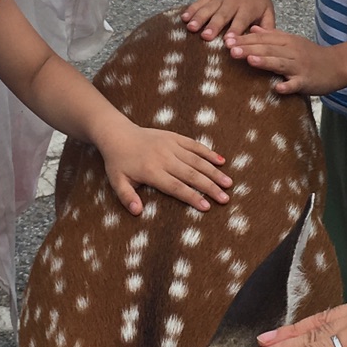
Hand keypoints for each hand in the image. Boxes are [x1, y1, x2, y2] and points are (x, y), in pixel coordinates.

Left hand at [99, 124, 231, 216]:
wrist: (118, 135)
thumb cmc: (119, 163)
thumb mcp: (117, 182)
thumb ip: (127, 197)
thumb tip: (137, 211)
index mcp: (152, 171)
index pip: (176, 187)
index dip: (192, 197)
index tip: (206, 207)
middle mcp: (164, 158)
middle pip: (191, 175)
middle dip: (210, 187)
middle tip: (225, 199)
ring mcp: (171, 146)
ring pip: (197, 160)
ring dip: (214, 172)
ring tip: (228, 183)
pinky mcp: (175, 137)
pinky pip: (195, 145)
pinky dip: (208, 153)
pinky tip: (221, 161)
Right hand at [181, 0, 273, 41]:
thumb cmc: (259, 0)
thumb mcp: (268, 12)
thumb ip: (268, 27)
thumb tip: (266, 42)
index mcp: (248, 9)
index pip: (241, 21)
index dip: (235, 31)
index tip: (228, 41)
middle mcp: (233, 3)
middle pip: (222, 16)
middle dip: (214, 26)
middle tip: (206, 36)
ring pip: (208, 9)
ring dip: (199, 18)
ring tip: (191, 28)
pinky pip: (200, 2)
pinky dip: (191, 9)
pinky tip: (183, 18)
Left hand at [225, 24, 343, 95]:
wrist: (337, 65)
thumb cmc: (311, 54)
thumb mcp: (292, 41)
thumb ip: (272, 35)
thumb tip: (252, 29)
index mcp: (287, 41)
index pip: (263, 38)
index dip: (245, 39)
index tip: (227, 40)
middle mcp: (292, 52)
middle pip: (268, 49)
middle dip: (249, 49)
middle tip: (231, 50)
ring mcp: (299, 67)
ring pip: (280, 63)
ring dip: (265, 62)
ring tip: (249, 61)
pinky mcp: (307, 81)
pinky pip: (296, 84)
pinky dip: (288, 86)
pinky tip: (277, 88)